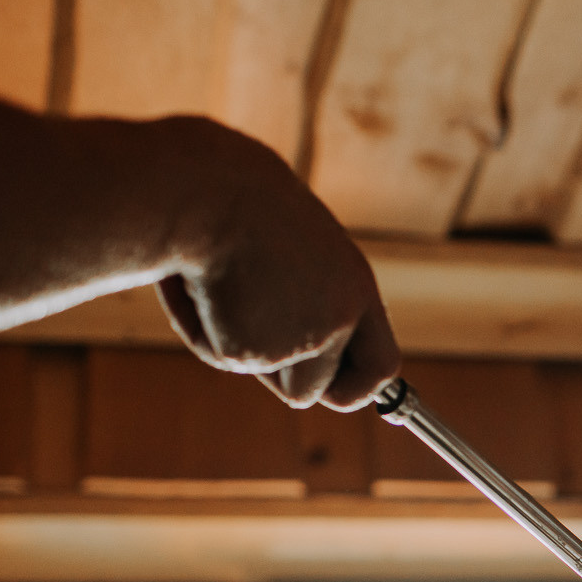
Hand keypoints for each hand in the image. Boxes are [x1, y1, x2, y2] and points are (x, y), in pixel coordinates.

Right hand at [154, 119, 399, 410]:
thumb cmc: (244, 206)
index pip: (382, 365)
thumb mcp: (298, 250)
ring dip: (251, 355)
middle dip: (305, 389)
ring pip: (276, 380)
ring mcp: (298, 339)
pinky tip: (198, 285)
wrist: (206, 188)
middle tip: (270, 360)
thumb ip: (312, 299)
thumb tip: (302, 352)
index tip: (343, 389)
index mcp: (356, 290)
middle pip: (336, 393)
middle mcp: (339, 320)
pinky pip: (225, 360)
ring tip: (224, 293)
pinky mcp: (250, 350)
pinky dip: (205, 332)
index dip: (363, 387)